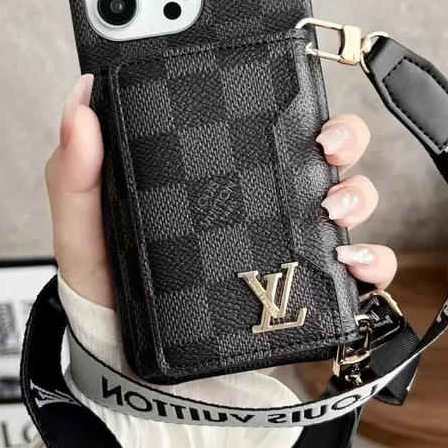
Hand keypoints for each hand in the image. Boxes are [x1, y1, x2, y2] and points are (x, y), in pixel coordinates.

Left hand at [45, 74, 395, 306]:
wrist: (137, 371)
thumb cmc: (114, 290)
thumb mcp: (84, 229)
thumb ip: (75, 173)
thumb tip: (80, 100)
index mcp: (216, 173)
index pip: (259, 119)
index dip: (283, 92)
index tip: (287, 76)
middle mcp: (261, 200)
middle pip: (321, 150)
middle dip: (342, 134)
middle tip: (323, 142)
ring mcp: (288, 242)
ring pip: (349, 199)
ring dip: (358, 192)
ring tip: (332, 207)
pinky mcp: (305, 290)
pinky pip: (356, 270)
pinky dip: (372, 262)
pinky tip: (353, 263)